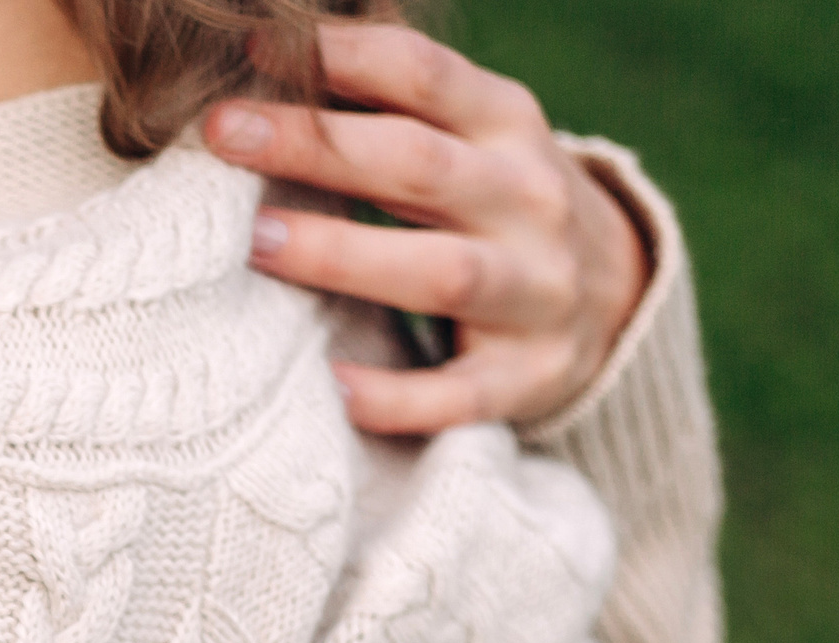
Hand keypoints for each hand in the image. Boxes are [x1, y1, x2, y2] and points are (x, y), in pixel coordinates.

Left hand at [203, 23, 650, 434]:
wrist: (614, 295)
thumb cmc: (492, 202)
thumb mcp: (467, 136)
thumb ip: (388, 104)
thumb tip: (267, 58)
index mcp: (509, 124)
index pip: (424, 76)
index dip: (341, 58)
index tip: (252, 50)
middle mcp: (529, 199)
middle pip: (418, 166)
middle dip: (317, 146)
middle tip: (224, 133)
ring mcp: (536, 291)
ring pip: (442, 272)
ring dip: (346, 255)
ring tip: (258, 243)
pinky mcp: (528, 376)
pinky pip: (458, 392)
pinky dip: (396, 396)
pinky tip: (332, 386)